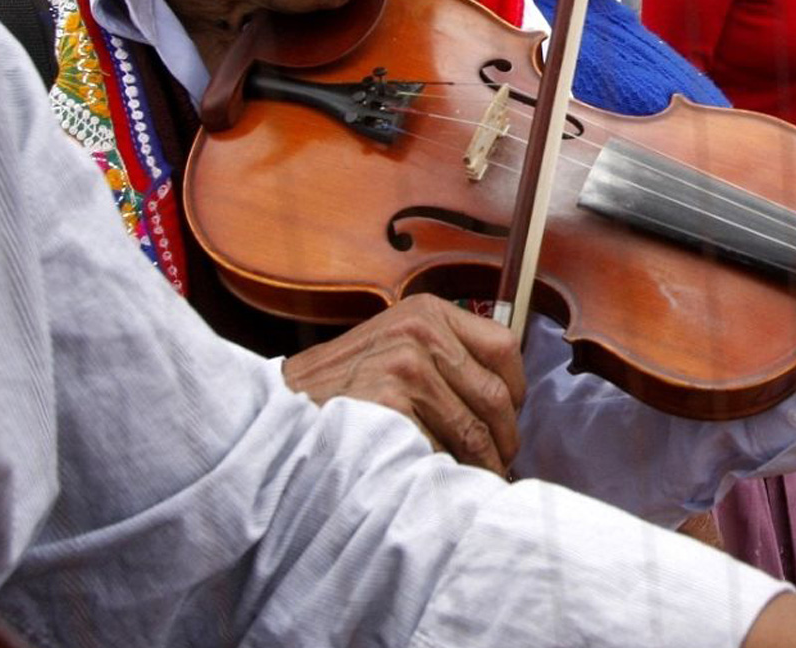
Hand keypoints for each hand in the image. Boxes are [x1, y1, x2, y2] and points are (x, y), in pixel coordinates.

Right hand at [280, 294, 525, 472]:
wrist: (278, 415)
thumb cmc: (339, 390)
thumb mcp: (393, 347)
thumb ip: (442, 357)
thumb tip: (506, 399)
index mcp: (427, 312)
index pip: (504, 347)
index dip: (517, 389)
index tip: (512, 416)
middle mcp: (421, 332)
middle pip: (496, 396)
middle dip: (505, 439)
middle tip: (501, 462)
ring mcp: (406, 367)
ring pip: (475, 431)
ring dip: (484, 465)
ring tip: (479, 481)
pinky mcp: (391, 405)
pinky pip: (442, 451)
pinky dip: (448, 474)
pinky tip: (442, 483)